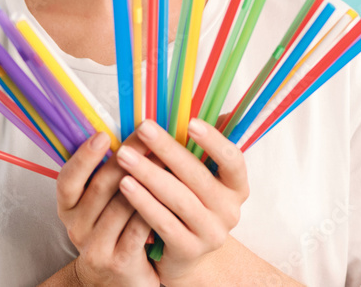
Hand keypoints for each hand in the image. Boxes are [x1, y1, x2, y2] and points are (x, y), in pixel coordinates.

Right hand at [55, 131, 159, 286]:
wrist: (119, 280)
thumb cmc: (115, 230)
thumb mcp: (101, 204)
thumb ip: (108, 172)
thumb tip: (130, 131)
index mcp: (68, 208)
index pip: (67, 180)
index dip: (83, 157)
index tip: (103, 135)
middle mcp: (76, 228)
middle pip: (100, 187)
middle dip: (127, 158)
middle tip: (148, 135)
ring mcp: (96, 247)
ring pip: (122, 206)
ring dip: (146, 179)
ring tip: (166, 157)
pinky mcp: (119, 262)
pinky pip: (138, 228)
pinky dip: (154, 207)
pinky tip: (170, 191)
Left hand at [114, 116, 249, 284]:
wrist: (183, 255)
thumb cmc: (188, 203)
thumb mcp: (199, 177)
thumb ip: (198, 147)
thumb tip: (196, 105)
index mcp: (236, 186)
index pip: (233, 160)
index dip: (214, 141)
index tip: (191, 122)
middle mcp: (230, 211)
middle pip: (198, 176)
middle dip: (168, 149)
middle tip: (142, 128)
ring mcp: (211, 233)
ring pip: (179, 199)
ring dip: (149, 174)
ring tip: (124, 156)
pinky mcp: (189, 251)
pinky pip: (164, 222)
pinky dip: (143, 202)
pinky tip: (124, 186)